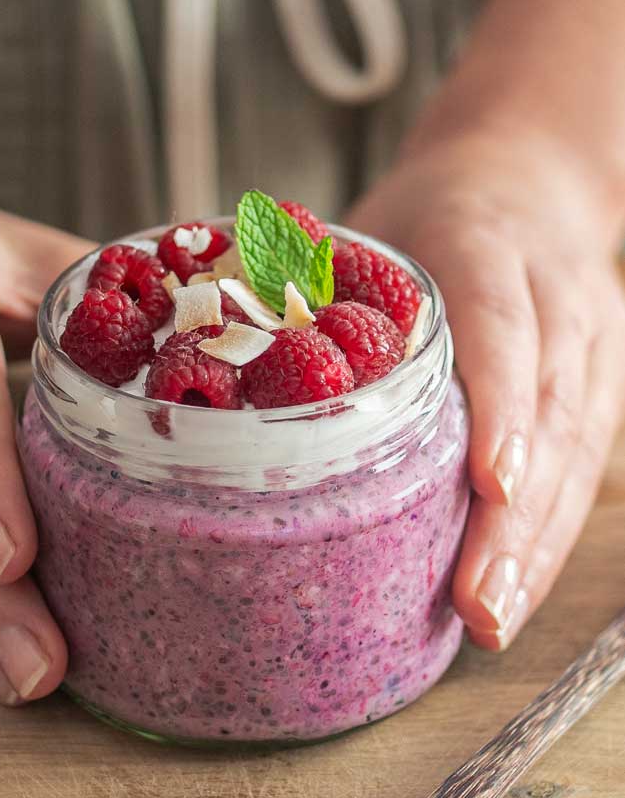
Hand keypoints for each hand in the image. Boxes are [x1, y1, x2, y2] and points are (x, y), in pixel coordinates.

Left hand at [346, 129, 624, 648]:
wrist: (530, 176)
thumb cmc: (433, 214)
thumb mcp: (375, 226)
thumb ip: (318, 292)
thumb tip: (212, 372)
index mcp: (491, 247)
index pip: (503, 329)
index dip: (499, 408)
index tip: (491, 485)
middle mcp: (558, 299)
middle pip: (551, 415)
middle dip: (517, 519)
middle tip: (476, 605)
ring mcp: (591, 348)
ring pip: (577, 455)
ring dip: (535, 548)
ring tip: (490, 622)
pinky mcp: (599, 389)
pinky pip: (582, 470)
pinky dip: (545, 538)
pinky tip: (510, 594)